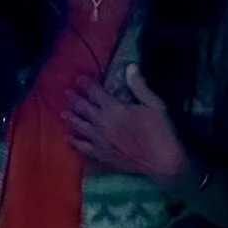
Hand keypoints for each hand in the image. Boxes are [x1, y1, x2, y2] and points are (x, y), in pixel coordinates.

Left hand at [61, 63, 189, 182]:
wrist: (163, 161)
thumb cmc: (161, 131)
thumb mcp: (154, 104)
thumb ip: (139, 86)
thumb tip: (130, 66)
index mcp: (114, 109)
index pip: (95, 93)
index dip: (86, 84)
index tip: (79, 78)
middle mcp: (102, 124)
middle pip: (83, 108)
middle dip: (74, 99)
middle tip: (66, 93)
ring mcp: (100, 140)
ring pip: (79, 127)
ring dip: (71, 119)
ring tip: (63, 114)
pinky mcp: (102, 155)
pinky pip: (83, 147)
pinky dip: (75, 142)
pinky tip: (69, 139)